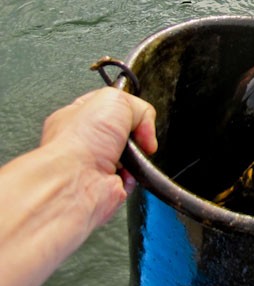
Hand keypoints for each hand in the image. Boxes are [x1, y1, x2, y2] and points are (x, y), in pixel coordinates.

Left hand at [39, 87, 157, 228]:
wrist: (76, 180)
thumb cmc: (78, 141)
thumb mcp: (114, 100)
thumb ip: (137, 106)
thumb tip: (145, 126)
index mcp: (77, 116)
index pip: (109, 106)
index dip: (127, 107)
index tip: (132, 112)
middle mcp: (85, 141)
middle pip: (125, 131)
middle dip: (134, 133)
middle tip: (129, 134)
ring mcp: (96, 165)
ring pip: (134, 155)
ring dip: (137, 154)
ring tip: (127, 154)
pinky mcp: (109, 185)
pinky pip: (135, 176)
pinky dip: (137, 174)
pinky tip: (126, 171)